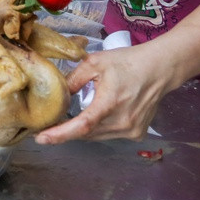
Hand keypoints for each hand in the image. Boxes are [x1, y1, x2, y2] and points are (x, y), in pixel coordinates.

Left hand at [34, 45, 170, 144]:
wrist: (159, 68)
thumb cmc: (127, 62)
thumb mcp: (95, 63)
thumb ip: (73, 79)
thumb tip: (57, 95)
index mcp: (110, 103)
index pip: (82, 125)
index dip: (60, 134)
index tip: (41, 138)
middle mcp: (122, 122)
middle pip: (86, 133)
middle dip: (66, 130)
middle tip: (50, 123)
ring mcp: (131, 130)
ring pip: (97, 136)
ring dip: (82, 129)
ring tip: (71, 118)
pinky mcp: (137, 133)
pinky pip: (109, 135)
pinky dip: (98, 128)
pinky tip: (95, 116)